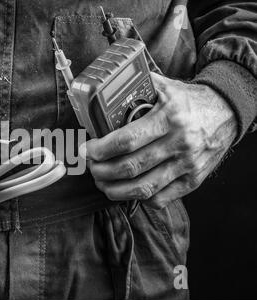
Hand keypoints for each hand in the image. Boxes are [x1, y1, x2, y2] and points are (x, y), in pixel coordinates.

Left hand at [80, 72, 236, 208]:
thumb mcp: (164, 86)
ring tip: (102, 182)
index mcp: (169, 117)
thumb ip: (135, 88)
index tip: (87, 151)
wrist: (226, 112)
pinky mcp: (192, 180)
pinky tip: (127, 189)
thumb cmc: (188, 100)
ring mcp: (187, 165)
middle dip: (102, 172)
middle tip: (91, 167)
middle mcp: (179, 143)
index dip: (101, 150)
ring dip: (114, 190)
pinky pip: (160, 198)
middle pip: (130, 168)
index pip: (126, 141)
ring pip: (143, 188)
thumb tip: (102, 93)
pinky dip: (138, 198)